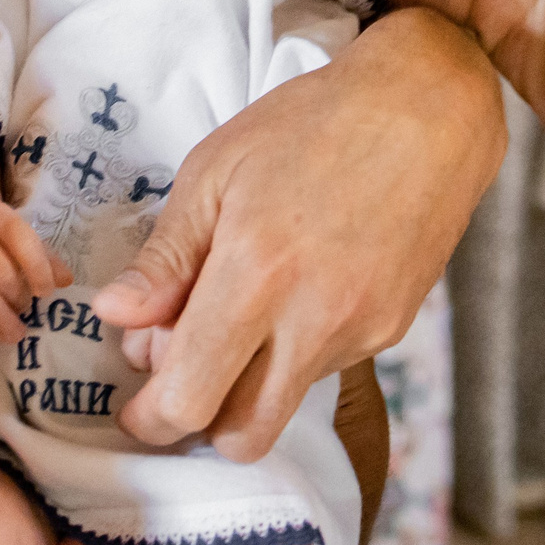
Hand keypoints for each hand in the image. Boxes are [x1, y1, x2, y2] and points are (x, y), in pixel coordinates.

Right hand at [0, 194, 70, 343]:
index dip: (39, 272)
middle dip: (18, 300)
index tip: (46, 292)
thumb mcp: (17, 230)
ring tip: (15, 334)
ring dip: (0, 320)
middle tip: (27, 314)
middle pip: (0, 274)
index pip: (24, 245)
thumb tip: (67, 282)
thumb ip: (43, 254)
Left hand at [92, 7, 502, 460]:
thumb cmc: (312, 124)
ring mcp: (362, 331)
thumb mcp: (216, 169)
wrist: (428, 108)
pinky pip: (325, 367)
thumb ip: (166, 255)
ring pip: (284, 402)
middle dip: (198, 422)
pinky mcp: (393, 328)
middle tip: (179, 368)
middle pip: (241, 436)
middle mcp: (313, 320)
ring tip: (240, 307)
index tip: (136, 401)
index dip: (151, 416)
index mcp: (256, 274)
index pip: (190, 397)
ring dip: (247, 382)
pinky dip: (293, 350)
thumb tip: (117, 316)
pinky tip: (296, 287)